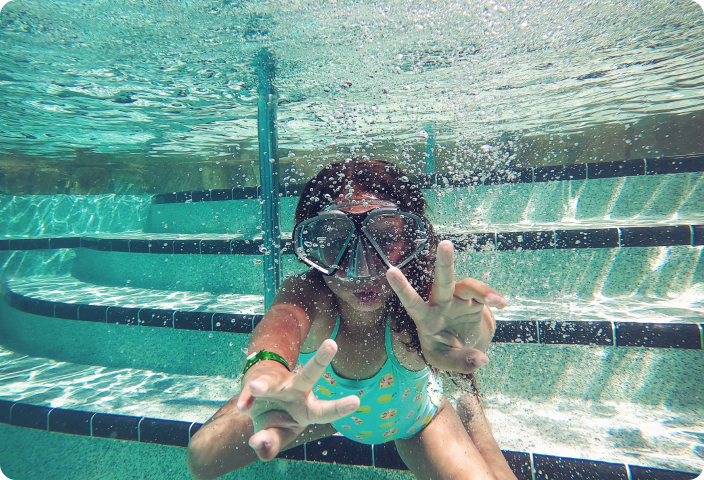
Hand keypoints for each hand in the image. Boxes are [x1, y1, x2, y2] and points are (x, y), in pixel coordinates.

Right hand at [236, 339, 359, 460]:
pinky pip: (249, 393)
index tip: (356, 402)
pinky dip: (245, 399)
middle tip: (331, 344)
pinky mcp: (256, 382)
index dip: (340, 407)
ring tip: (256, 388)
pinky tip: (243, 407)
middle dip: (320, 359)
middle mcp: (296, 391)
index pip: (325, 410)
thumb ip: (271, 443)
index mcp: (308, 408)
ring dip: (264, 385)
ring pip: (273, 381)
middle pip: (309, 374)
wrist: (256, 403)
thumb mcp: (276, 436)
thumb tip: (259, 443)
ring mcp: (276, 385)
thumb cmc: (275, 420)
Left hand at [386, 240, 506, 372]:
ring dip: (481, 288)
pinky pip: (483, 295)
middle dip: (444, 262)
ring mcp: (458, 299)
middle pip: (441, 281)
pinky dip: (492, 298)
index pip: (412, 302)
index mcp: (425, 318)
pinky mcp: (474, 300)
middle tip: (445, 244)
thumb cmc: (446, 351)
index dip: (402, 288)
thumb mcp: (448, 361)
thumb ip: (462, 362)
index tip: (390, 271)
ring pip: (467, 285)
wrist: (462, 345)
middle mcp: (440, 303)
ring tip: (494, 300)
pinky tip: (501, 304)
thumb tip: (482, 361)